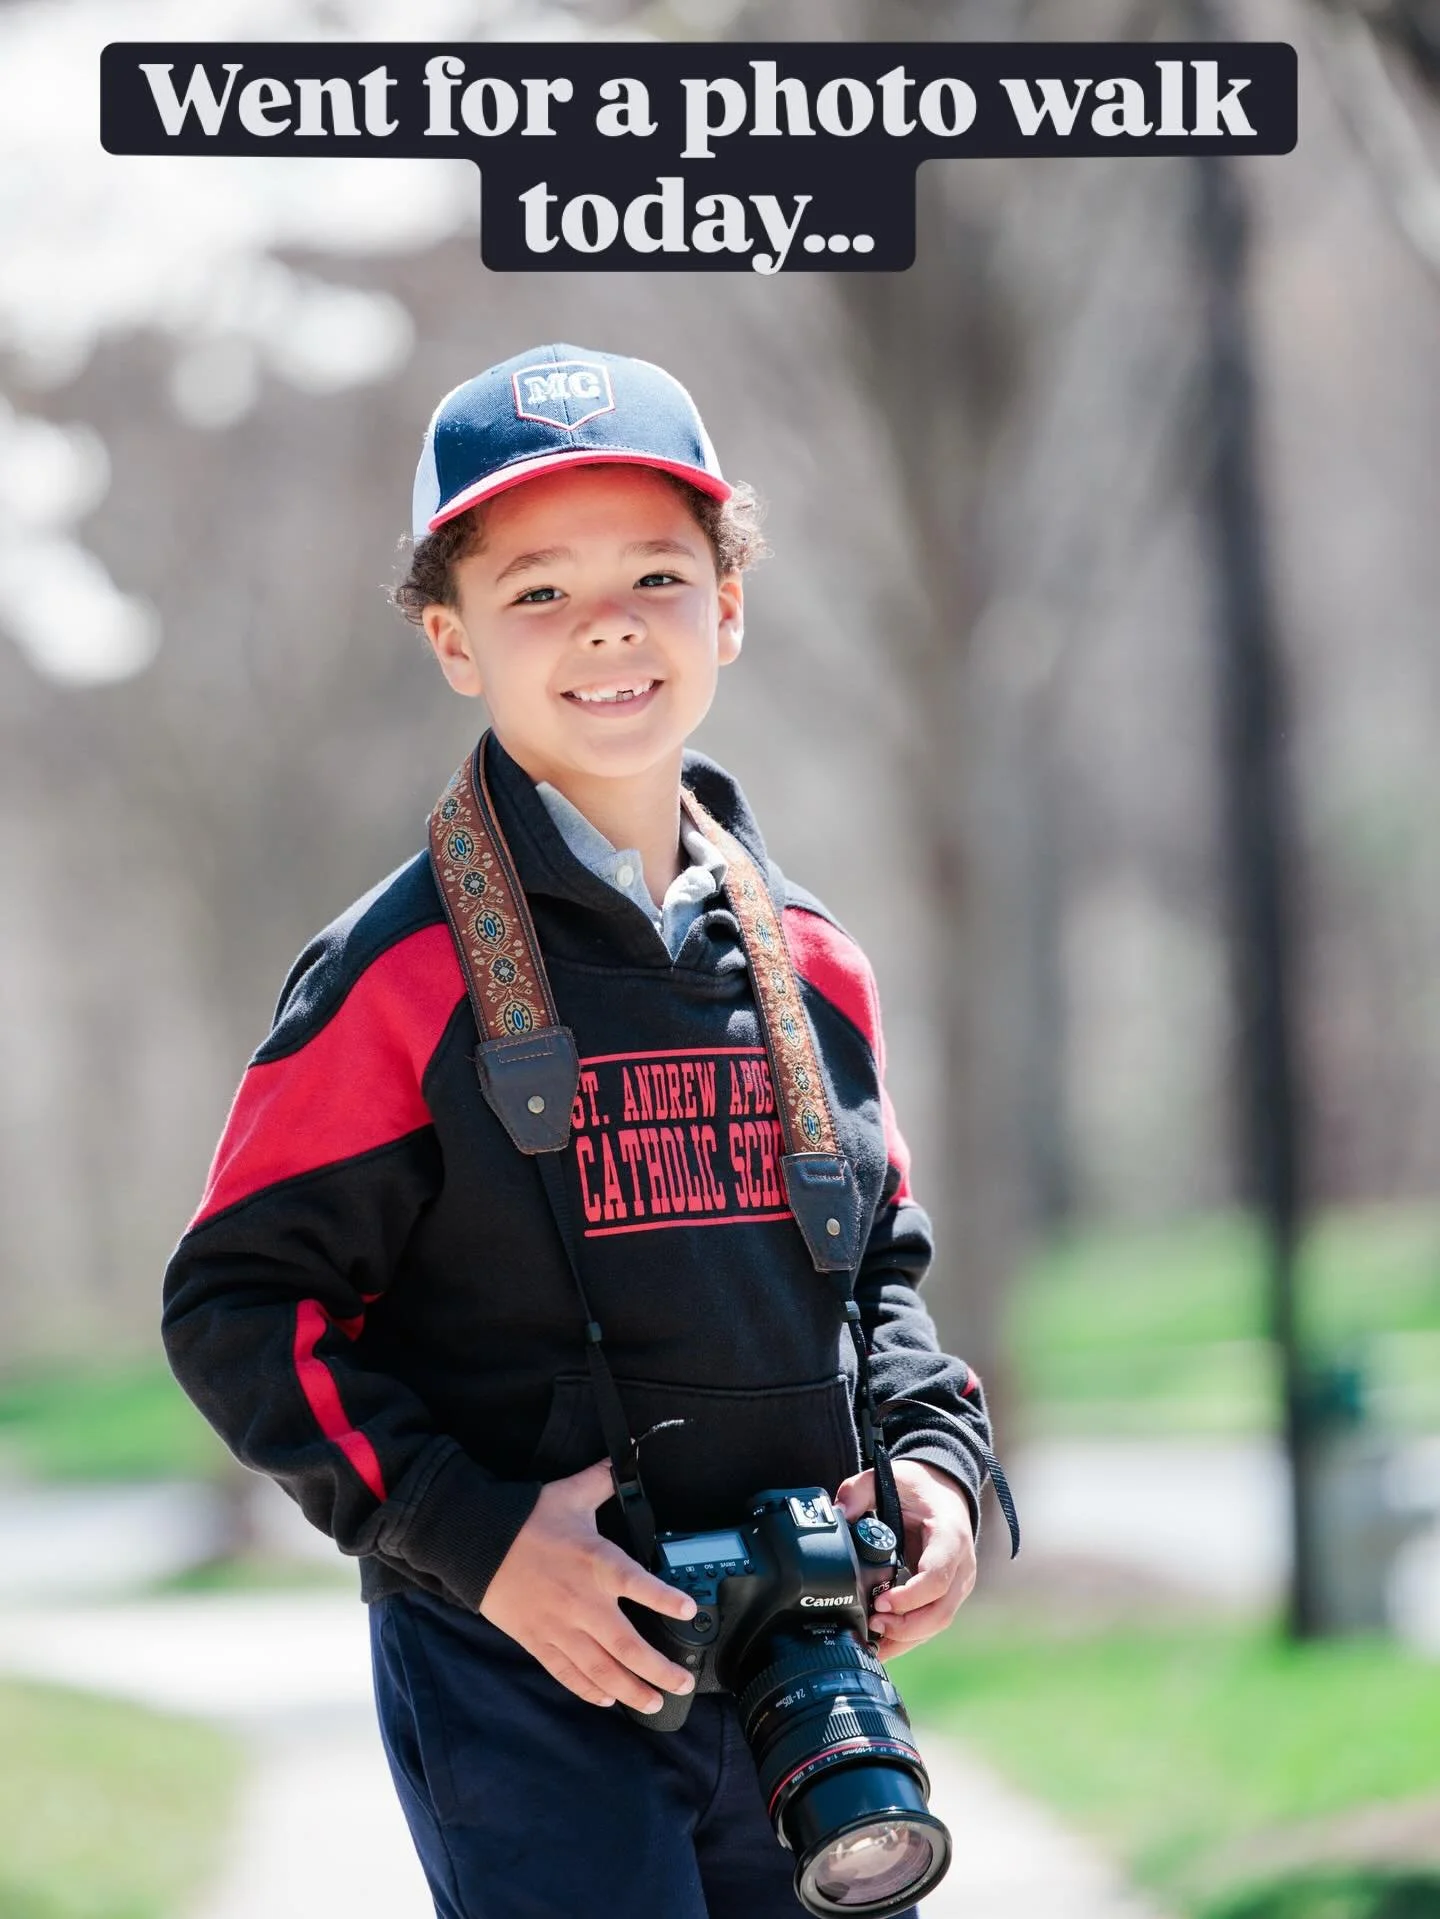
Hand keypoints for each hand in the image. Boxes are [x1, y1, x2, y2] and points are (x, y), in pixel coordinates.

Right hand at [480, 1457, 698, 1713]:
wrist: (474, 1541)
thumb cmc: (526, 1518)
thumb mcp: (570, 1493)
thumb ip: (604, 1478)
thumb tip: (630, 1450)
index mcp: (595, 1561)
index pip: (637, 1583)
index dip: (665, 1599)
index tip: (689, 1612)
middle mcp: (581, 1600)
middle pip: (626, 1644)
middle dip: (658, 1669)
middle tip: (683, 1684)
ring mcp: (559, 1626)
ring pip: (600, 1668)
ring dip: (631, 1689)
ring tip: (655, 1703)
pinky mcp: (537, 1640)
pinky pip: (567, 1672)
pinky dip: (588, 1689)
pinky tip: (607, 1699)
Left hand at [834, 1459, 976, 1660]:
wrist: (944, 1490)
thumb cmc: (919, 1488)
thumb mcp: (890, 1478)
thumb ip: (860, 1491)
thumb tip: (838, 1515)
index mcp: (950, 1537)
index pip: (938, 1577)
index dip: (910, 1597)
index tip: (881, 1602)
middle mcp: (962, 1565)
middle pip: (941, 1612)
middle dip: (906, 1627)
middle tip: (872, 1625)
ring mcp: (959, 1583)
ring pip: (938, 1623)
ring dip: (906, 1637)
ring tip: (872, 1640)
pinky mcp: (950, 1594)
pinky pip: (932, 1622)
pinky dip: (909, 1636)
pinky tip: (884, 1643)